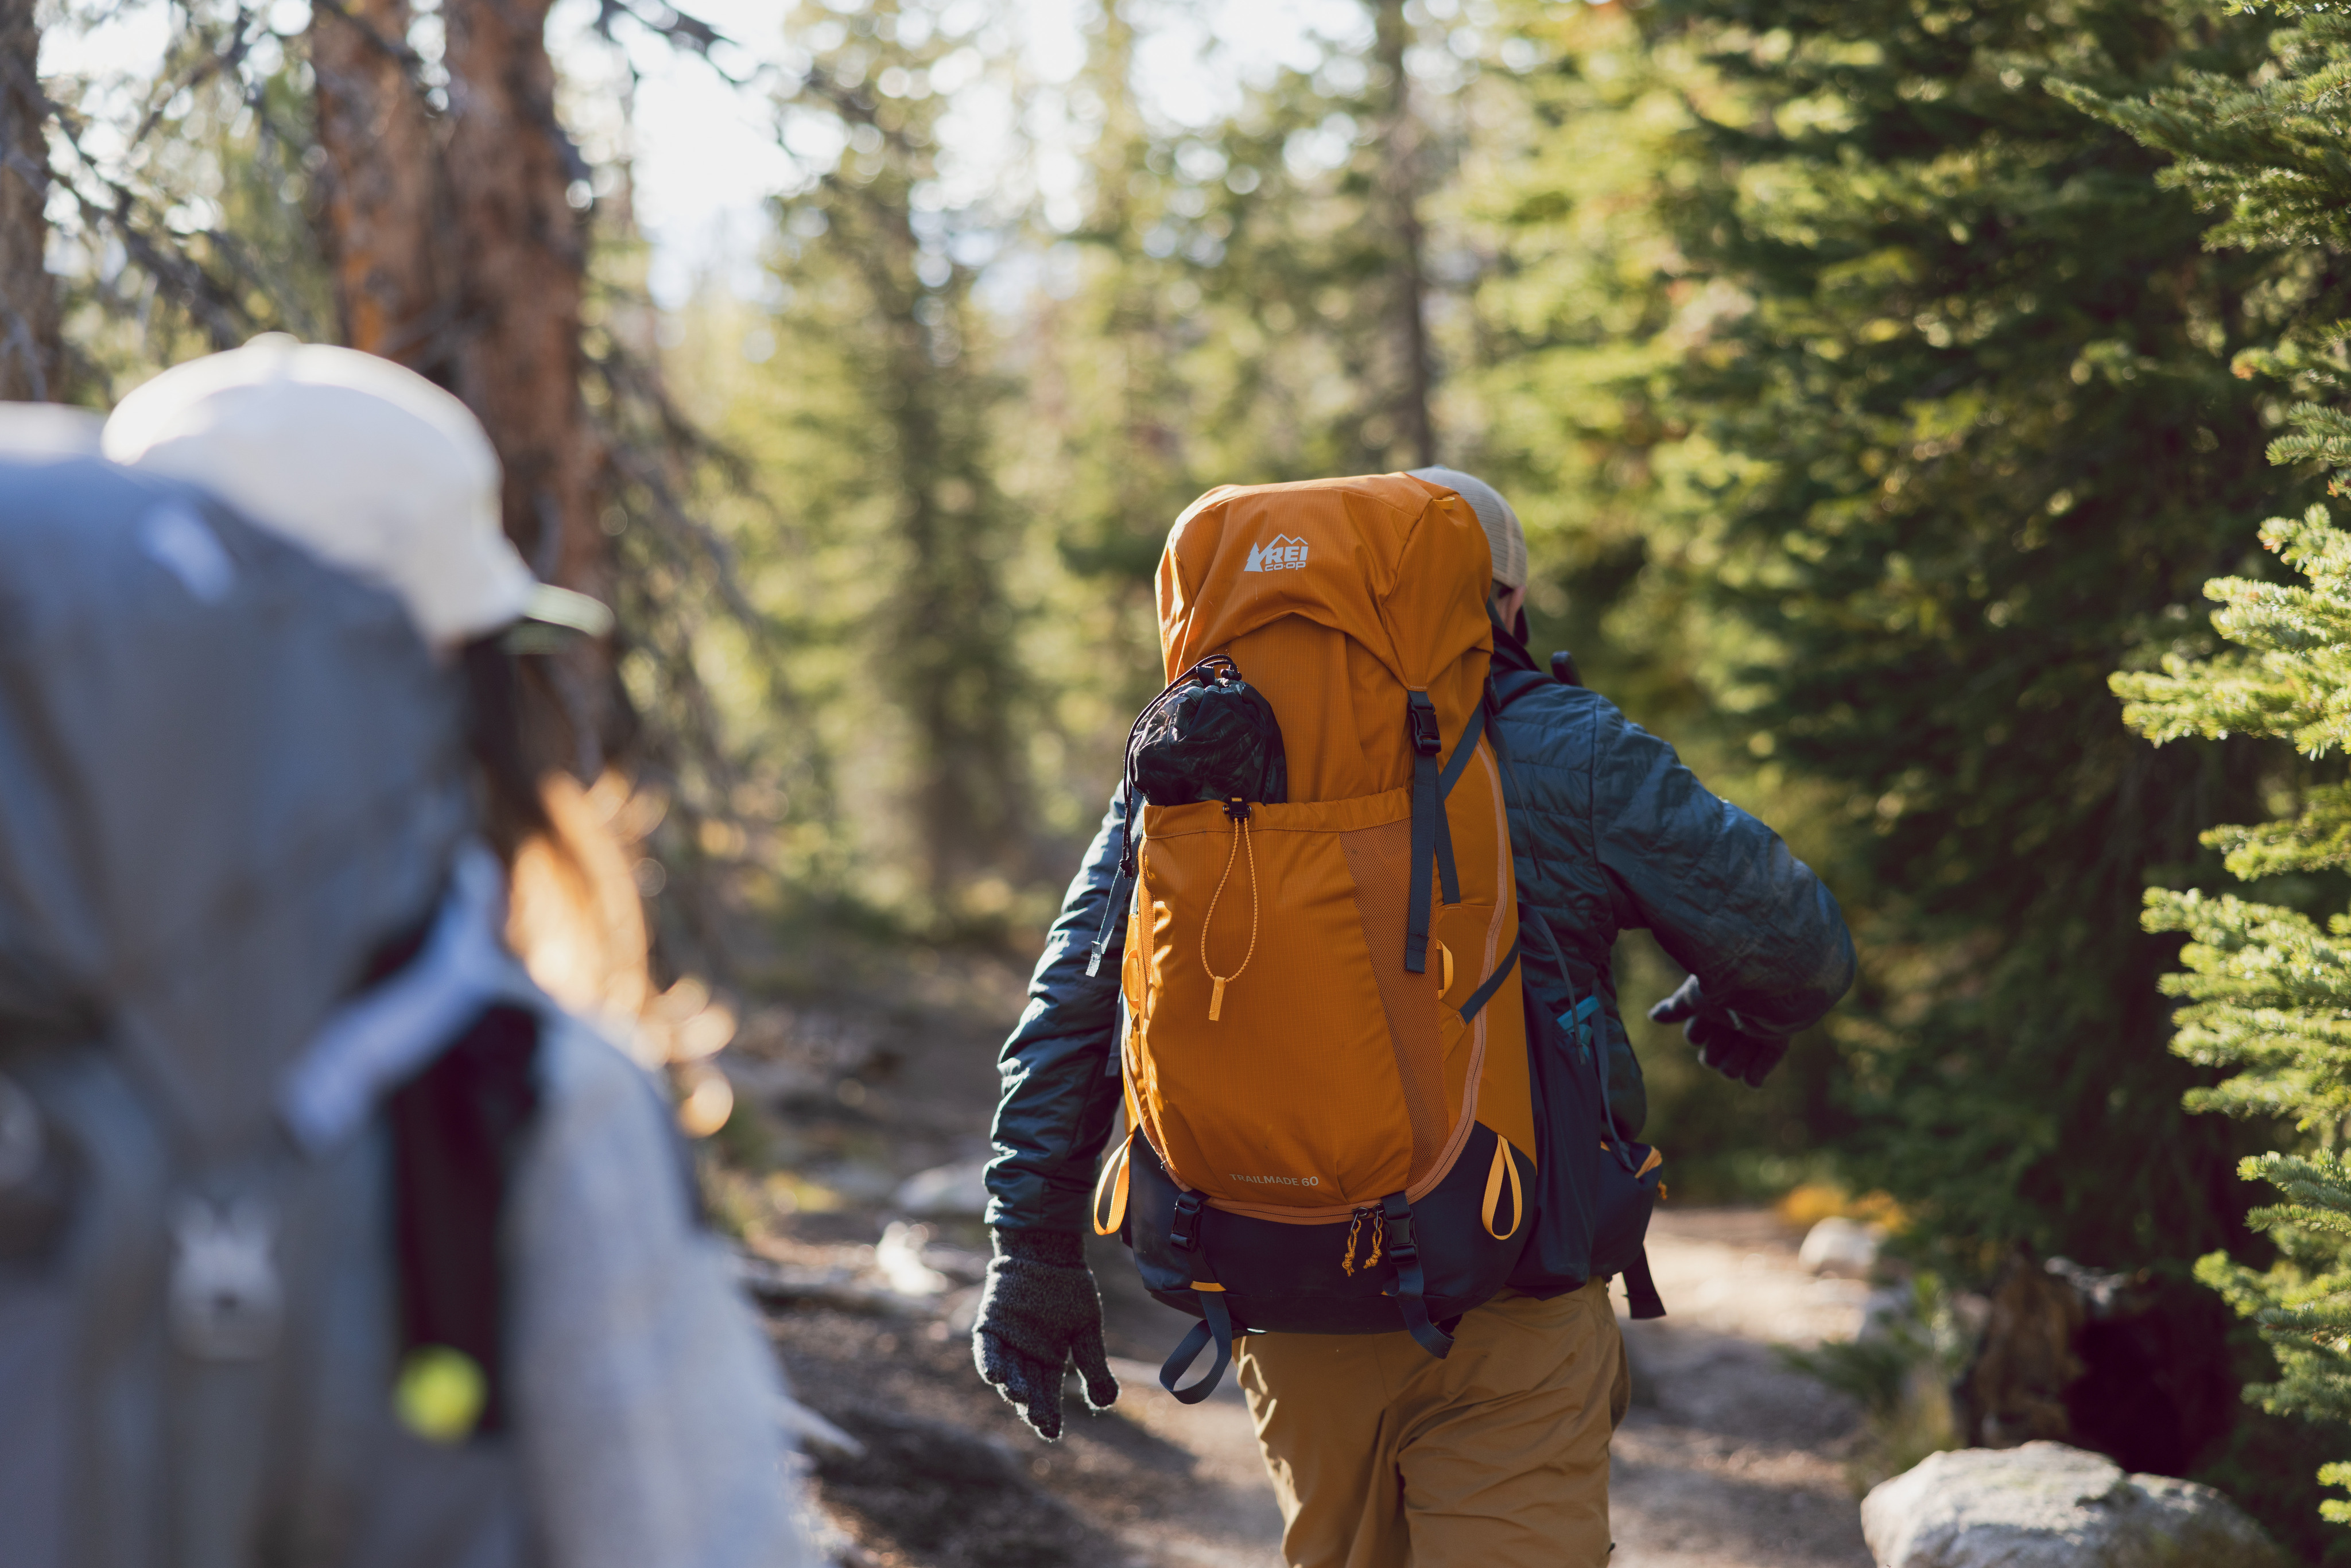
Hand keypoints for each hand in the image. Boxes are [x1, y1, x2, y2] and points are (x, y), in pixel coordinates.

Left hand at [972, 1229, 1117, 1440]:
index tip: (1051, 1433)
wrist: (1049, 1252)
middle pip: (1028, 1387)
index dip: (1047, 1414)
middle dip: (1031, 1404)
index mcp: (1049, 1361)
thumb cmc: (1070, 1291)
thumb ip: (1094, 1366)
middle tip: (1037, 1419)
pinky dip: (990, 1360)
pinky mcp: (991, 1325)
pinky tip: (994, 1374)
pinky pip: (987, 1347)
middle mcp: (1025, 1357)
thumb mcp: (1087, 1330)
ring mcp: (1007, 1342)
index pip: (1047, 1395)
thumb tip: (1107, 1404)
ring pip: (1008, 1370)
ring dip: (1012, 1384)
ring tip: (1019, 1395)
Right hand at [1649, 975, 1789, 1088]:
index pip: (1693, 1036)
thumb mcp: (1698, 994)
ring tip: (1746, 1041)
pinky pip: (1757, 1073)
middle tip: (1732, 1030)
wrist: (1779, 984)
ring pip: (1731, 1068)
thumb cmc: (1734, 983)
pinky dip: (1755, 1075)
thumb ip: (1677, 1008)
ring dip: (1735, 1061)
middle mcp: (1731, 1022)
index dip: (1697, 1032)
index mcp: (1712, 1007)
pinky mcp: (1775, 1042)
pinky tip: (1753, 1077)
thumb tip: (1653, 1016)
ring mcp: (1753, 1034)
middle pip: (1711, 1057)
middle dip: (1717, 1050)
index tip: (1710, 1017)